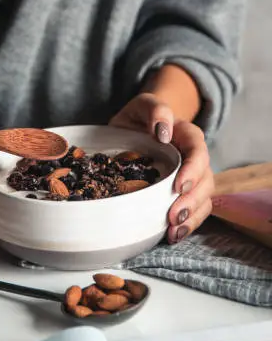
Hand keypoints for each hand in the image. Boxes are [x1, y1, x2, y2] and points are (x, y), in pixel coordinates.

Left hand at [110, 93, 213, 242]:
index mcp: (187, 135)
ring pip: (204, 199)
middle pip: (205, 180)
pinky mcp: (182, 193)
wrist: (134, 128)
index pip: (198, 152)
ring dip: (192, 217)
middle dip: (192, 200)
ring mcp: (190, 177)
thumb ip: (155, 109)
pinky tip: (174, 235)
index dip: (192, 170)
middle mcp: (193, 158)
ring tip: (174, 231)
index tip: (178, 186)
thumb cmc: (139, 117)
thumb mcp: (142, 105)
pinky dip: (188, 224)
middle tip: (173, 215)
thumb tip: (164, 131)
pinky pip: (195, 211)